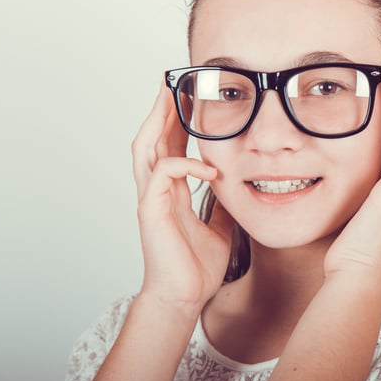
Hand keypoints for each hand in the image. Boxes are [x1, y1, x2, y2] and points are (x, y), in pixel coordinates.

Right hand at [131, 83, 233, 316]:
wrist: (184, 297)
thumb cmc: (195, 266)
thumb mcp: (219, 225)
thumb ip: (221, 202)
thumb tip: (236, 185)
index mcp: (170, 190)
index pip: (169, 144)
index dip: (176, 119)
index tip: (188, 95)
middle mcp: (156, 189)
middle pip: (150, 137)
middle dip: (160, 108)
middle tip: (173, 83)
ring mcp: (151, 198)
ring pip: (145, 148)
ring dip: (157, 121)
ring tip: (170, 97)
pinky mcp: (151, 210)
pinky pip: (163, 174)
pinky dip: (185, 164)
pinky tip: (208, 167)